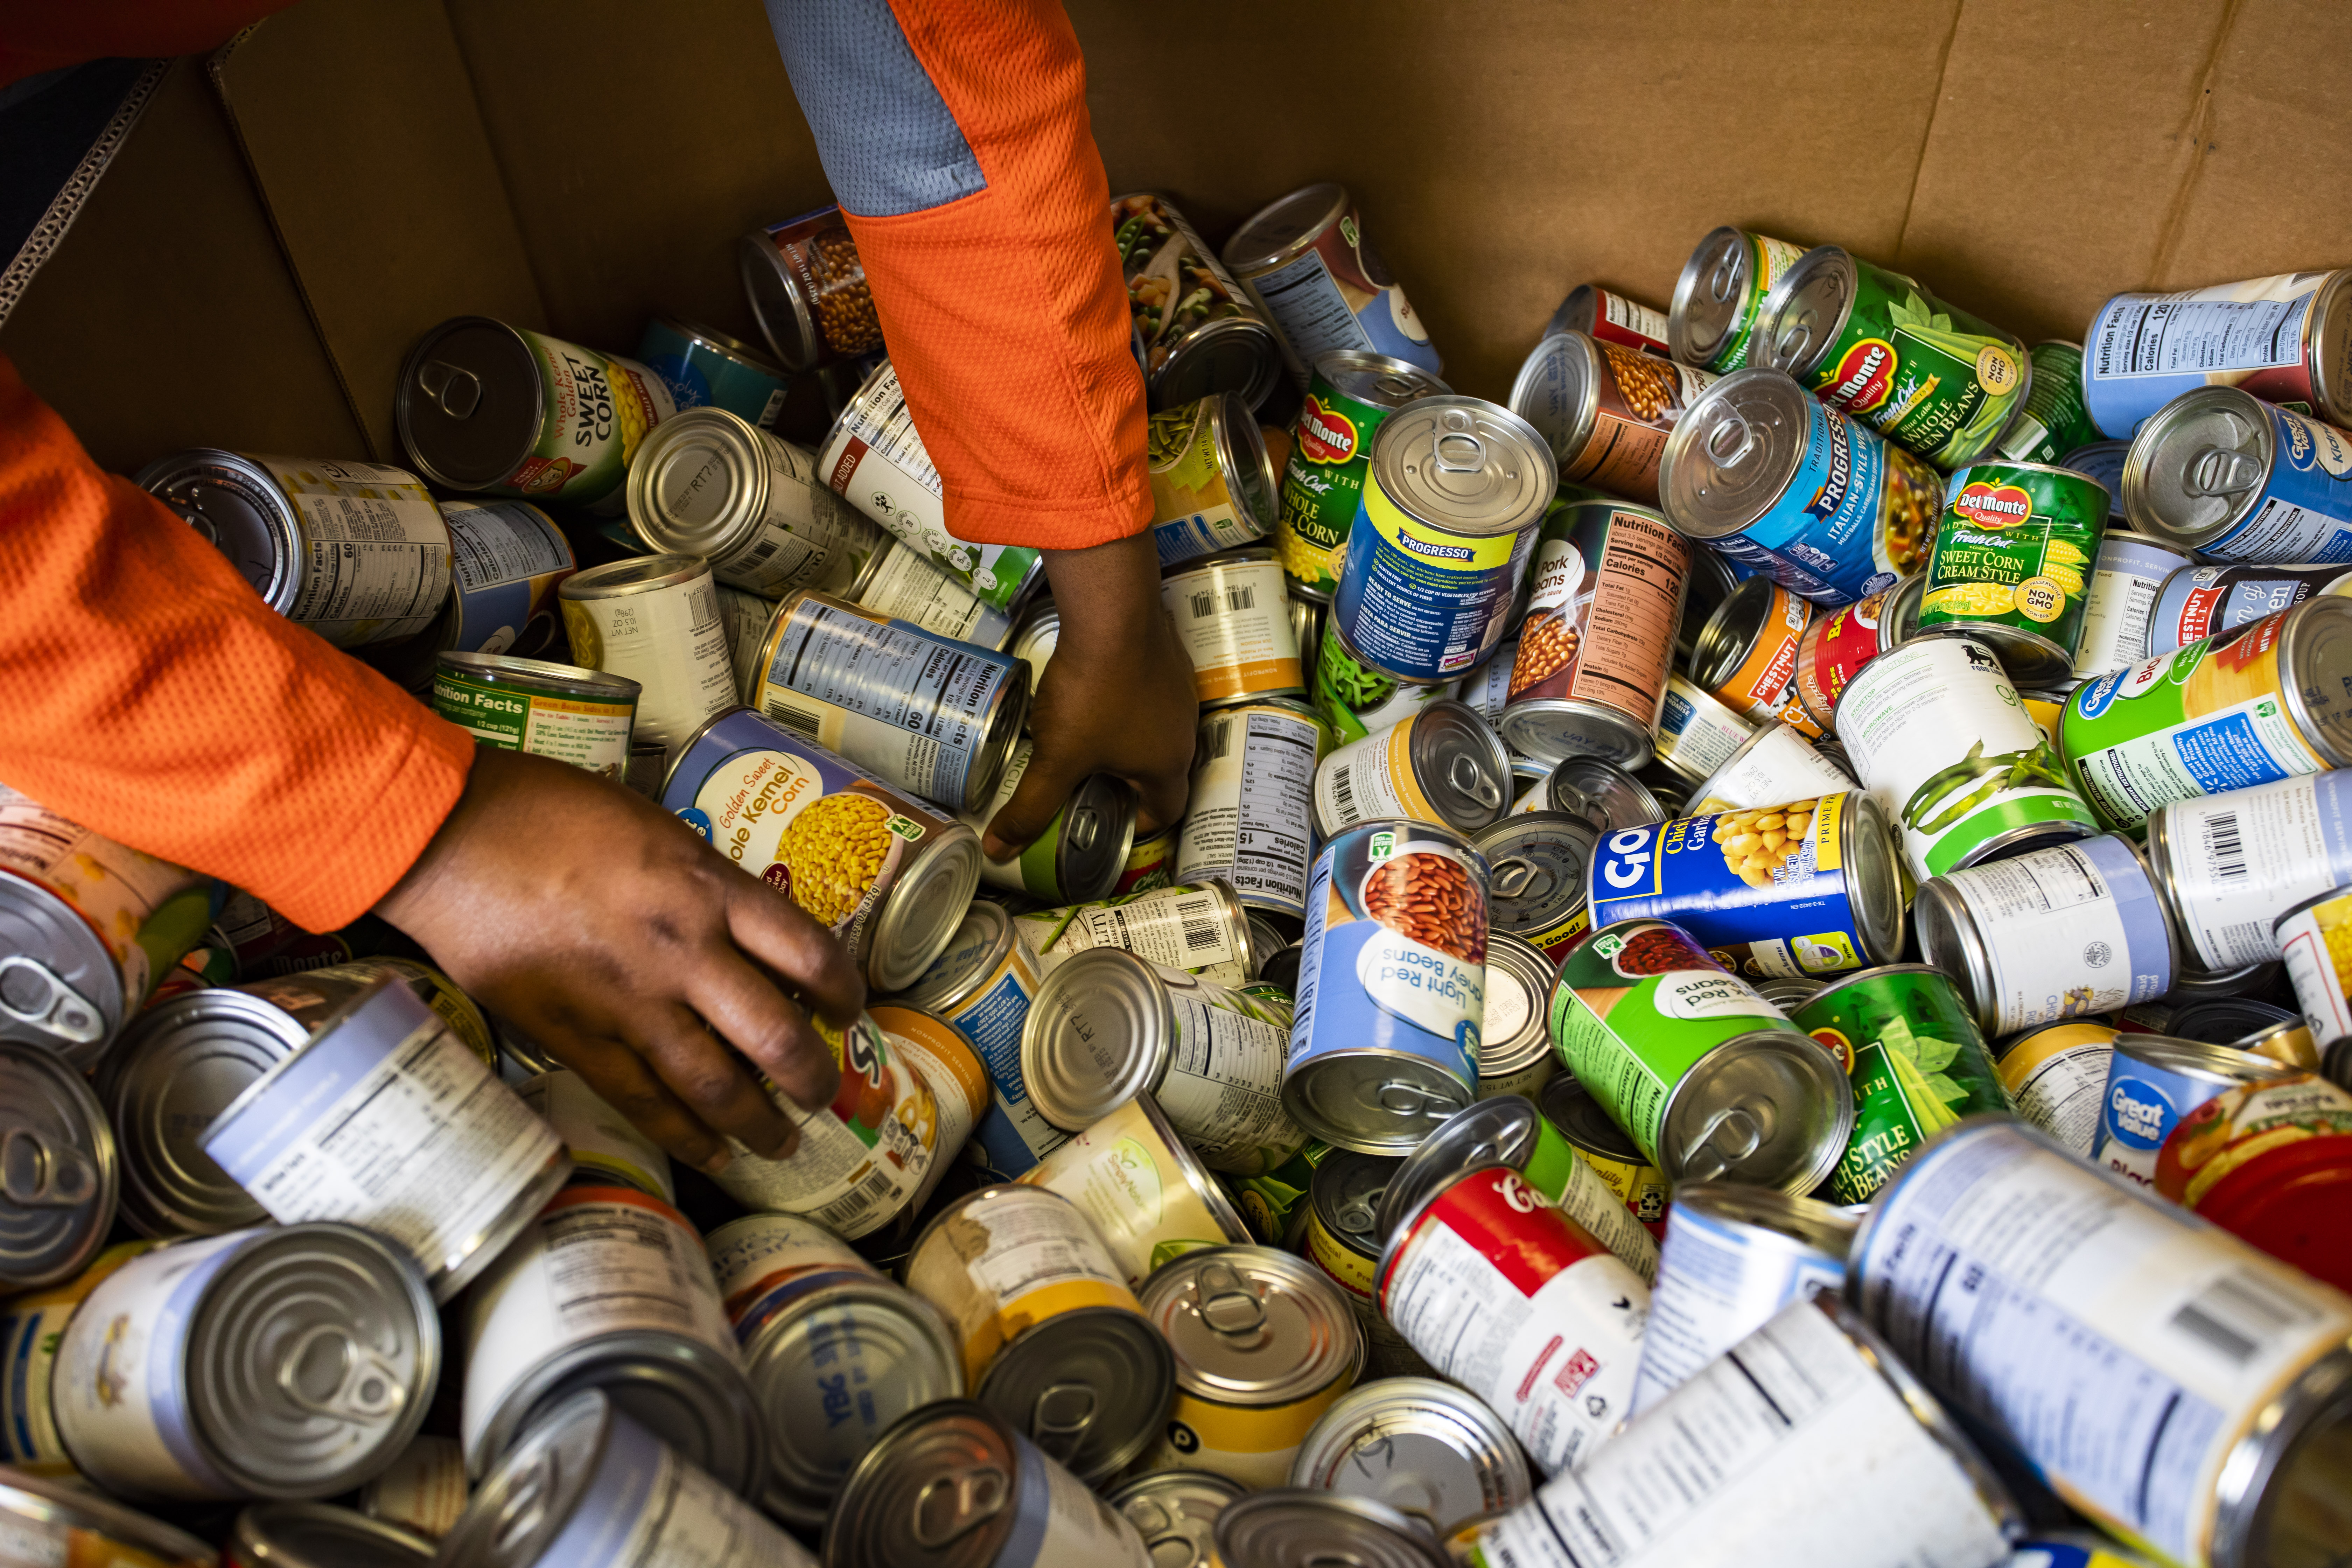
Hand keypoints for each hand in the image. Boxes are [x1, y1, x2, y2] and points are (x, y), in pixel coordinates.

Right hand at [375, 747, 860, 1173]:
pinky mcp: (575, 1037)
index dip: (843, 991)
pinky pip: (644, 1101)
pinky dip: (685, 1135)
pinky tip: (712, 1153)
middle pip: (775, 1035)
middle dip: (812, 1076)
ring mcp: (630, 1002)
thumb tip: (738, 927)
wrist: (454, 837)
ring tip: (783, 1144)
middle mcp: (683, 951)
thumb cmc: (552, 814)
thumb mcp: (656, 829)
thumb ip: (702, 883)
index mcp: (709, 888)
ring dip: (758, 1123)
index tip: (849, 1009)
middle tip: (827, 1094)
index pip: (809, 952)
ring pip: (715, 1085)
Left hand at [984, 531, 1197, 856]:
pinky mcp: (1168, 658)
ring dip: (1127, 740)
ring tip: (1086, 739)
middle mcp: (1183, 732)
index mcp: (1167, 765)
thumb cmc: (1093, 694)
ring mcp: (1179, 691)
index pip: (1166, 812)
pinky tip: (1096, 692)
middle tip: (1086, 784)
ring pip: (1156, 730)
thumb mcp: (1056, 758)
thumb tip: (999, 850)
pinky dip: (1127, 702)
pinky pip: (1150, 693)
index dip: (1139, 824)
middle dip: (1126, 782)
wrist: (1113, 612)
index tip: (1108, 821)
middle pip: (1160, 771)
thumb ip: (1030, 807)